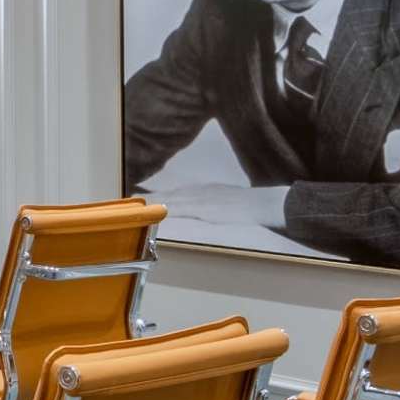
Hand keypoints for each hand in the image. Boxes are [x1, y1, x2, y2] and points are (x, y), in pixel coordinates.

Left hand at [150, 182, 289, 230]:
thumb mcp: (229, 198)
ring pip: (173, 199)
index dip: (163, 192)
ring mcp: (203, 199)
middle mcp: (202, 191)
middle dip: (154, 195)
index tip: (148, 193)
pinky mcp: (206, 208)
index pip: (180, 190)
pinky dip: (169, 208)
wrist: (263, 203)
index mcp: (207, 190)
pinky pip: (183, 208)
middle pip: (172, 193)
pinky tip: (159, 210)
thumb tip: (208, 209)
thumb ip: (215, 202)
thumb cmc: (251, 204)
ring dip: (157, 200)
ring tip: (141, 203)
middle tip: (136, 196)